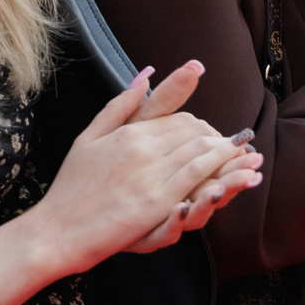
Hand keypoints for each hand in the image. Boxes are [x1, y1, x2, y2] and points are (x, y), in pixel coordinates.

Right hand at [0, 62, 258, 304]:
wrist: (57, 230)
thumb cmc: (70, 188)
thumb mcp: (88, 137)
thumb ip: (120, 106)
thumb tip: (145, 75)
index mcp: (128, 132)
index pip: (177, 118)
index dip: (200, 125)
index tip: (212, 133)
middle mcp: (142, 147)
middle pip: (193, 132)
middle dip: (218, 136)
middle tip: (236, 143)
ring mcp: (150, 174)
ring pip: (200, 151)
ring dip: (228, 150)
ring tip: (247, 152)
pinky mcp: (156, 201)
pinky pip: (196, 178)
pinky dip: (222, 170)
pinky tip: (238, 170)